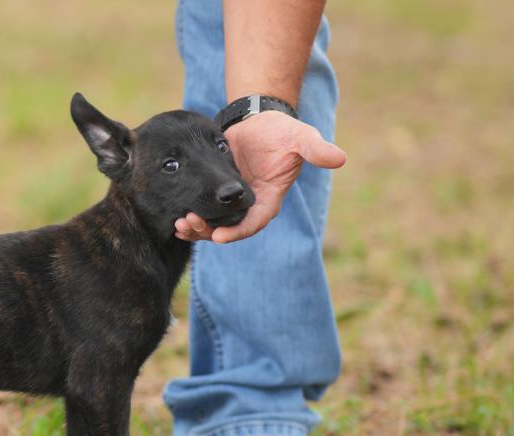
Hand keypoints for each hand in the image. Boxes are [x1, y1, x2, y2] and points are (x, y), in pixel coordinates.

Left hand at [174, 110, 345, 242]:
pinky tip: (174, 218)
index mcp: (269, 199)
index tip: (220, 236)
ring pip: (212, 224)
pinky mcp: (215, 194)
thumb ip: (316, 150)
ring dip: (196, 228)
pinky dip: (189, 217)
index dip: (237, 231)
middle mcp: (249, 206)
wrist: (258, 120)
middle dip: (208, 232)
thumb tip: (340, 158)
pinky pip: (202, 212)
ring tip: (179, 224)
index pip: (253, 223)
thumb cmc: (282, 131)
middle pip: (228, 228)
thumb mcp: (300, 137)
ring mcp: (230, 203)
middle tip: (188, 225)